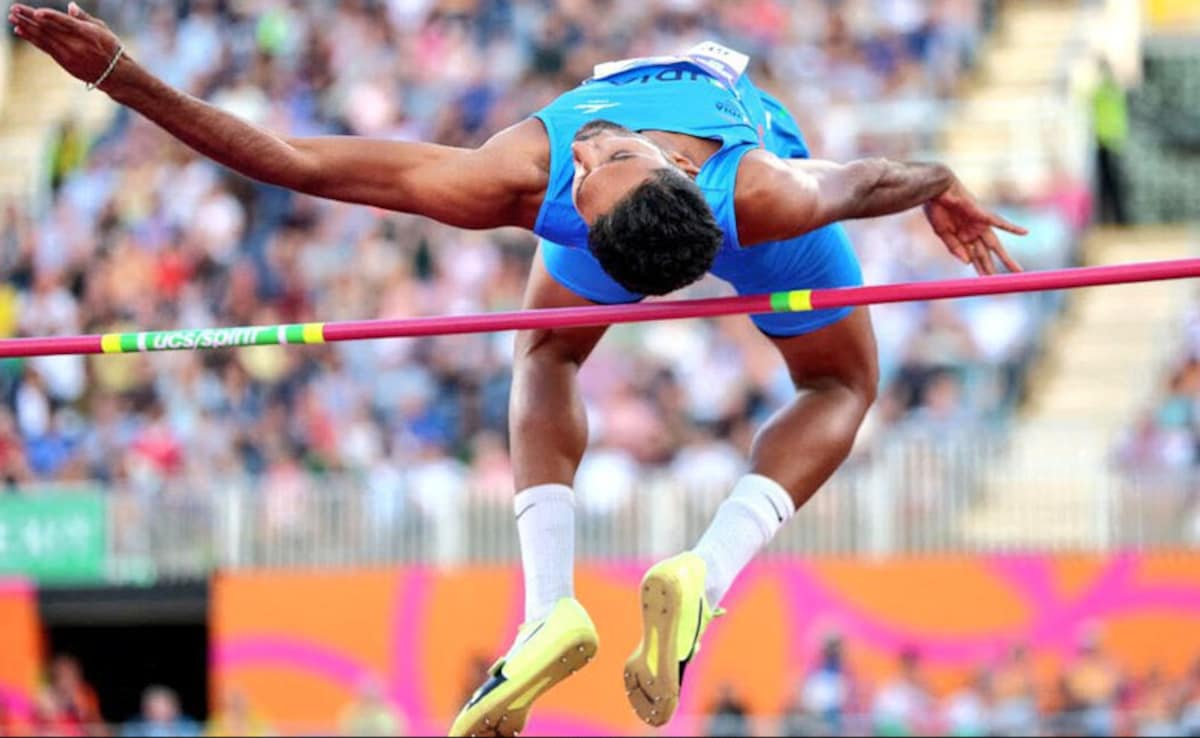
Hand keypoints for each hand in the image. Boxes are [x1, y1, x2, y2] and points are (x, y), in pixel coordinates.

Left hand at [8, 2, 125, 90]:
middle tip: (14, 9)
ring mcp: (69, 54)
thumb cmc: (110, 47)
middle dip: (29, 18)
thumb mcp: (102, 29)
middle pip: (49, 29)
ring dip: (26, 27)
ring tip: (12, 18)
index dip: (50, 17)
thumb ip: (84, 18)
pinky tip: (21, 31)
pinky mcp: (64, 62)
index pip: (65, 24)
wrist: (114, 74)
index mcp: (88, 34)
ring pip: (44, 39)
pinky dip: (32, 39)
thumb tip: (70, 6)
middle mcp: (76, 45)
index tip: (35, 13)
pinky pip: (44, 47)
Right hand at [923, 178, 1027, 274]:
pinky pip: (1000, 222)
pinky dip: (1012, 227)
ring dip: (1005, 258)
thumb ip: (954, 247)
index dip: (980, 269)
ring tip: (1017, 272)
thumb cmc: (936, 208)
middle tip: (1003, 284)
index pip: (974, 257)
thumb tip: (967, 263)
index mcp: (962, 237)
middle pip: (987, 254)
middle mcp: (974, 233)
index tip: (984, 283)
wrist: (937, 190)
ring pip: (995, 245)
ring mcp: (980, 225)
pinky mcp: (983, 215)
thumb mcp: (942, 232)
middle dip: (993, 269)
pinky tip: (1024, 233)